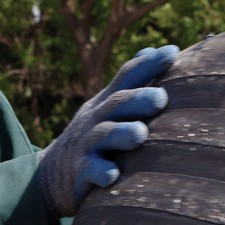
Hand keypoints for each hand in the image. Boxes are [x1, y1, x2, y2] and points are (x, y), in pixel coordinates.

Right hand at [38, 45, 179, 217]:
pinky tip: (113, 175)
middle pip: (117, 104)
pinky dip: (101, 172)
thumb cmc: (94, 135)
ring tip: (139, 133)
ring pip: (105, 136)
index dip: (148, 64)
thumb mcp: (107, 107)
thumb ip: (129, 83)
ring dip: (122, 134)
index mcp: (109, 102)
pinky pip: (90, 171)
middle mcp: (97, 119)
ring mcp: (88, 145)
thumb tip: (151, 49)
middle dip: (138, 99)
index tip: (173, 52)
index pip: (127, 77)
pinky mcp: (82, 172)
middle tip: (160, 98)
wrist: (51, 174)